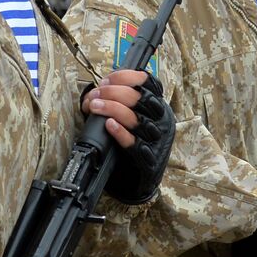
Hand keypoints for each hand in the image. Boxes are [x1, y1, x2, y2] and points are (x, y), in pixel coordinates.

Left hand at [82, 70, 174, 204]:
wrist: (141, 179)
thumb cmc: (134, 142)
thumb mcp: (132, 116)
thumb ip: (120, 101)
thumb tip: (98, 89)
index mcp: (158, 105)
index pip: (148, 83)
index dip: (126, 77)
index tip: (106, 80)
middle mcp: (161, 120)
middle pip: (140, 99)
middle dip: (114, 92)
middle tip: (96, 94)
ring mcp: (156, 140)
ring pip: (136, 119)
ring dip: (112, 109)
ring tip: (95, 106)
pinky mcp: (149, 160)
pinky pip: (135, 144)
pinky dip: (121, 132)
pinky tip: (109, 125)